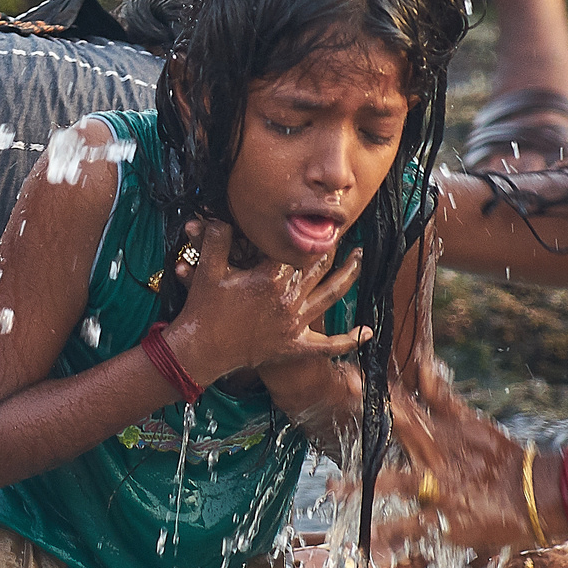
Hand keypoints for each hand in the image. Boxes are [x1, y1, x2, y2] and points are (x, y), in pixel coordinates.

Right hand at [164, 219, 369, 387]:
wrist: (201, 351)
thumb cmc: (204, 310)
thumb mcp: (207, 269)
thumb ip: (217, 238)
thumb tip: (219, 217)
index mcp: (271, 277)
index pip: (295, 248)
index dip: (305, 232)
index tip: (315, 220)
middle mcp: (289, 298)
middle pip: (318, 266)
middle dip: (331, 247)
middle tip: (342, 231)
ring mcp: (295, 323)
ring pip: (330, 295)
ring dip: (348, 275)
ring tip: (359, 258)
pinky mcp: (295, 346)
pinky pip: (328, 345)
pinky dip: (349, 340)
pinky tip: (366, 332)